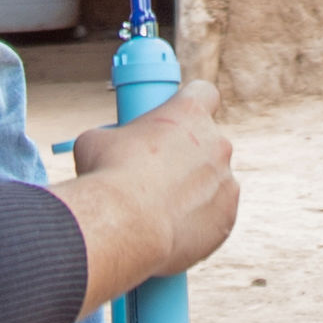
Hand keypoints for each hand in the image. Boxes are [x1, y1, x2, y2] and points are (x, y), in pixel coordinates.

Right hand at [62, 86, 238, 305]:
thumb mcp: (96, 141)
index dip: (189, 106)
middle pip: (207, 143)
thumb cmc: (107, 175)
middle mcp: (217, 143)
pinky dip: (198, 221)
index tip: (175, 121)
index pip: (204, 94)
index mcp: (189, 113)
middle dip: (186, 155)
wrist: (124, 225)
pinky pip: (216, 215)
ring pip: (212, 182)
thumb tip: (107, 146)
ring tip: (159, 208)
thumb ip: (113, 137)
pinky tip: (172, 229)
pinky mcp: (227, 218)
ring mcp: (226, 182)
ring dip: (193, 190)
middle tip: (156, 173)